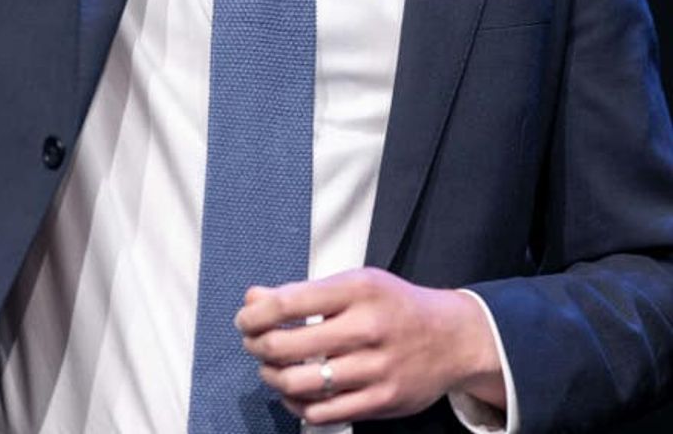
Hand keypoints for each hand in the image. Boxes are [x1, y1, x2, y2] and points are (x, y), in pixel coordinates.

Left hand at [235, 268, 505, 425]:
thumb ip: (304, 292)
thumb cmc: (394, 305)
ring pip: (301, 383)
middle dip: (258, 347)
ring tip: (271, 369)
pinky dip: (299, 405)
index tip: (245, 319)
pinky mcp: (382, 401)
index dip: (256, 314)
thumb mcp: (354, 283)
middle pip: (288, 346)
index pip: (289, 302)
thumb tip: (254, 299)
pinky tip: (295, 393)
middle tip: (254, 344)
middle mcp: (367, 327)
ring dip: (274, 378)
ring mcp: (376, 368)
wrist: (452, 338)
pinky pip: (324, 413)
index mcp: (357, 289)